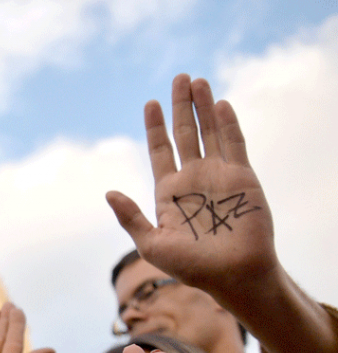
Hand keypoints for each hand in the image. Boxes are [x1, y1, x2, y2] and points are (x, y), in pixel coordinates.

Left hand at [106, 74, 276, 295]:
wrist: (232, 275)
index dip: (155, 128)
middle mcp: (194, 180)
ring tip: (196, 80)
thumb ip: (131, 218)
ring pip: (209, 133)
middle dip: (181, 107)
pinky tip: (219, 103)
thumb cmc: (191, 267)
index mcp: (169, 193)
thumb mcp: (152, 244)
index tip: (150, 103)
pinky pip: (234, 144)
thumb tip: (108, 192)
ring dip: (203, 107)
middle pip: (185, 134)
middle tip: (179, 77)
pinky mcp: (242, 178)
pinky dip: (227, 124)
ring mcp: (219, 177)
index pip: (160, 151)